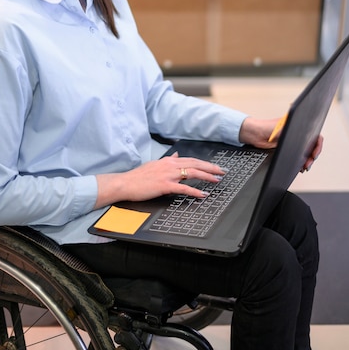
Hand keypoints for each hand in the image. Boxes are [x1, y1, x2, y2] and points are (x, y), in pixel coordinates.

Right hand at [95, 152, 224, 208]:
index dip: (205, 163)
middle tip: (223, 171)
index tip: (215, 167)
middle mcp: (170, 165)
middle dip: (211, 167)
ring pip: (192, 172)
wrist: (125, 183)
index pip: (191, 159)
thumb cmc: (138, 176)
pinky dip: (195, 191)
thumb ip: (168, 160)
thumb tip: (177, 155)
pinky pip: (184, 188)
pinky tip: (203, 194)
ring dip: (207, 176)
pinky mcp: (165, 185)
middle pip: (195, 164)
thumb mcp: (155, 164)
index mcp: (168, 161)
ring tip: (217, 180)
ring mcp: (168, 175)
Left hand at [240, 117, 323, 172]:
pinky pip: (298, 157)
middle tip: (308, 163)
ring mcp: (293, 143)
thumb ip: (289, 131)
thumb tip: (300, 137)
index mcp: (298, 126)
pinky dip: (301, 162)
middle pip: (312, 146)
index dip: (317, 145)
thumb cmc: (265, 127)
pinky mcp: (287, 150)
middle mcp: (297, 134)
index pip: (315, 135)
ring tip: (305, 167)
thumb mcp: (279, 128)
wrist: (253, 135)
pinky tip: (300, 167)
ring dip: (308, 160)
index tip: (314, 154)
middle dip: (313, 156)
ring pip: (306, 153)